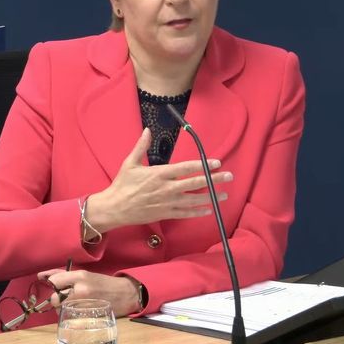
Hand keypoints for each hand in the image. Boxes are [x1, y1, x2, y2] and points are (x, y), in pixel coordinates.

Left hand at [39, 268, 140, 316]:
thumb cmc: (104, 283)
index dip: (52, 284)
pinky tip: (76, 311)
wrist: (125, 294)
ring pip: (60, 309)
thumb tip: (42, 276)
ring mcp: (84, 304)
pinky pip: (68, 317)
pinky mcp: (87, 315)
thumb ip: (65, 276)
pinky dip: (69, 315)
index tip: (55, 286)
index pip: (54, 280)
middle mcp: (81, 289)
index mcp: (81, 276)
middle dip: (56, 299)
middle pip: (54, 298)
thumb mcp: (86, 275)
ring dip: (62, 308)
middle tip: (64, 298)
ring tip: (72, 304)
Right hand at [85, 128, 231, 230]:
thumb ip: (141, 146)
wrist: (114, 208)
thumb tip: (147, 130)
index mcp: (159, 173)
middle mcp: (166, 188)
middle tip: (229, 176)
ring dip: (211, 197)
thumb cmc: (122, 184)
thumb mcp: (130, 163)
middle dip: (214, 179)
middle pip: (195, 183)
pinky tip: (208, 210)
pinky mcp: (165, 214)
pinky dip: (197, 212)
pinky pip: (185, 214)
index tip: (216, 162)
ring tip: (224, 194)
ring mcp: (167, 202)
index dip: (203, 164)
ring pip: (194, 199)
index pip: (186, 168)